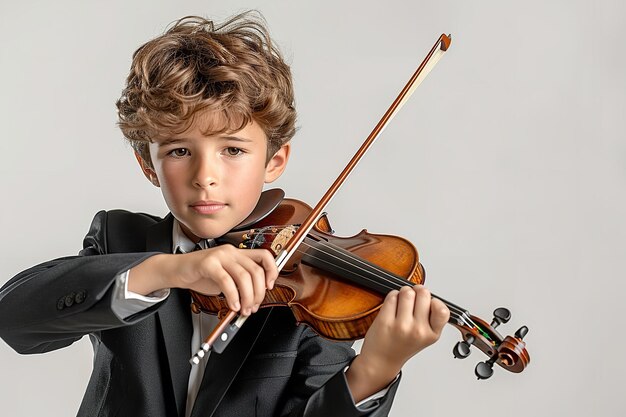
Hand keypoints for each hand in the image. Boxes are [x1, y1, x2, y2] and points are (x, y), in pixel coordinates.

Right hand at [129, 245, 277, 315]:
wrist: (176, 270)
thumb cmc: (201, 274)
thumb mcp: (226, 278)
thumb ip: (240, 285)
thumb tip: (254, 300)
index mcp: (238, 253)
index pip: (264, 256)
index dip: (272, 271)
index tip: (269, 286)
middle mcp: (231, 252)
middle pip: (256, 271)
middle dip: (258, 293)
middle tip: (252, 307)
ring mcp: (220, 256)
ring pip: (244, 276)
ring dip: (247, 297)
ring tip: (242, 309)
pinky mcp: (208, 263)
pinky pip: (226, 281)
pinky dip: (232, 296)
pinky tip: (232, 305)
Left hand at [346, 285, 448, 401]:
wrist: (382, 359)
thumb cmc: (403, 345)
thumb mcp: (425, 335)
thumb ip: (430, 316)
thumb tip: (424, 290)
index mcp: (432, 334)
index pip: (442, 309)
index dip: (434, 301)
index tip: (428, 303)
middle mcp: (418, 331)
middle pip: (423, 293)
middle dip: (417, 291)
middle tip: (413, 300)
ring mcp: (401, 326)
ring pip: (407, 292)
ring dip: (403, 292)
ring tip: (402, 303)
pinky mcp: (385, 321)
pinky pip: (392, 295)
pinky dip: (392, 296)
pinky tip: (392, 306)